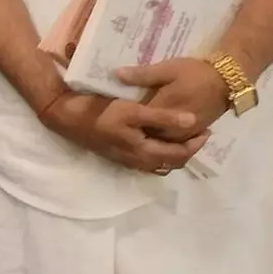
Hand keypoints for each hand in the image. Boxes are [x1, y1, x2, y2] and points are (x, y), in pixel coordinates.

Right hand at [39, 90, 207, 172]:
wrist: (65, 116)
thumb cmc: (99, 112)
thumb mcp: (133, 111)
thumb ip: (163, 117)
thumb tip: (193, 121)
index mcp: (144, 152)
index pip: (180, 154)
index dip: (196, 144)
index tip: (207, 128)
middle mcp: (138, 161)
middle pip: (172, 162)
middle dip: (188, 149)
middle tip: (199, 132)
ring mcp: (126, 159)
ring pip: (159, 162)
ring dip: (174, 152)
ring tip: (182, 135)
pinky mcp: (118, 153)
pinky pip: (148, 159)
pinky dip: (160, 151)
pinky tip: (157, 137)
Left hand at [114, 56, 233, 138]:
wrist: (227, 81)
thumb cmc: (195, 73)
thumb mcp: (168, 69)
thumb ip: (142, 75)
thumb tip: (116, 75)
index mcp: (163, 110)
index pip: (136, 121)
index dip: (122, 120)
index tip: (111, 116)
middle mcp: (173, 127)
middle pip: (147, 136)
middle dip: (134, 134)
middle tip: (120, 127)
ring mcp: (185, 133)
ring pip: (161, 144)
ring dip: (149, 140)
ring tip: (135, 132)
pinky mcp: (193, 134)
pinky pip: (174, 144)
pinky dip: (163, 142)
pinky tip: (154, 135)